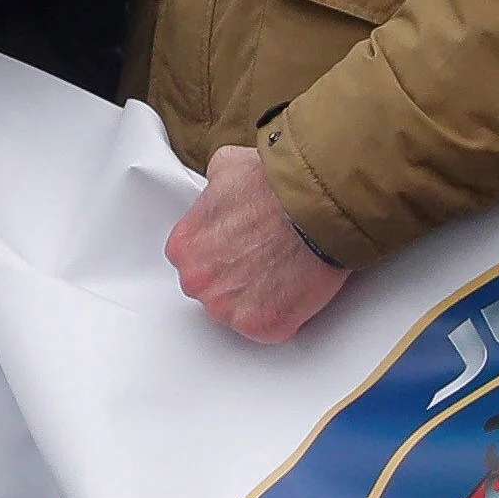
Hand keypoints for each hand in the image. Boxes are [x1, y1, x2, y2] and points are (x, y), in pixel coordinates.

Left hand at [169, 145, 347, 343]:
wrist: (315, 205)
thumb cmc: (276, 187)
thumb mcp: (228, 167)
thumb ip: (214, 187)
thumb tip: (221, 188)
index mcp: (183, 248)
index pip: (196, 261)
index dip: (223, 256)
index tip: (242, 251)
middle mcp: (197, 281)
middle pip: (214, 290)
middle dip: (238, 278)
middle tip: (267, 261)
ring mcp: (227, 308)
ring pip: (239, 312)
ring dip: (260, 299)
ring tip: (284, 272)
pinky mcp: (261, 326)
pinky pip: (269, 330)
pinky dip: (285, 316)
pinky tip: (296, 290)